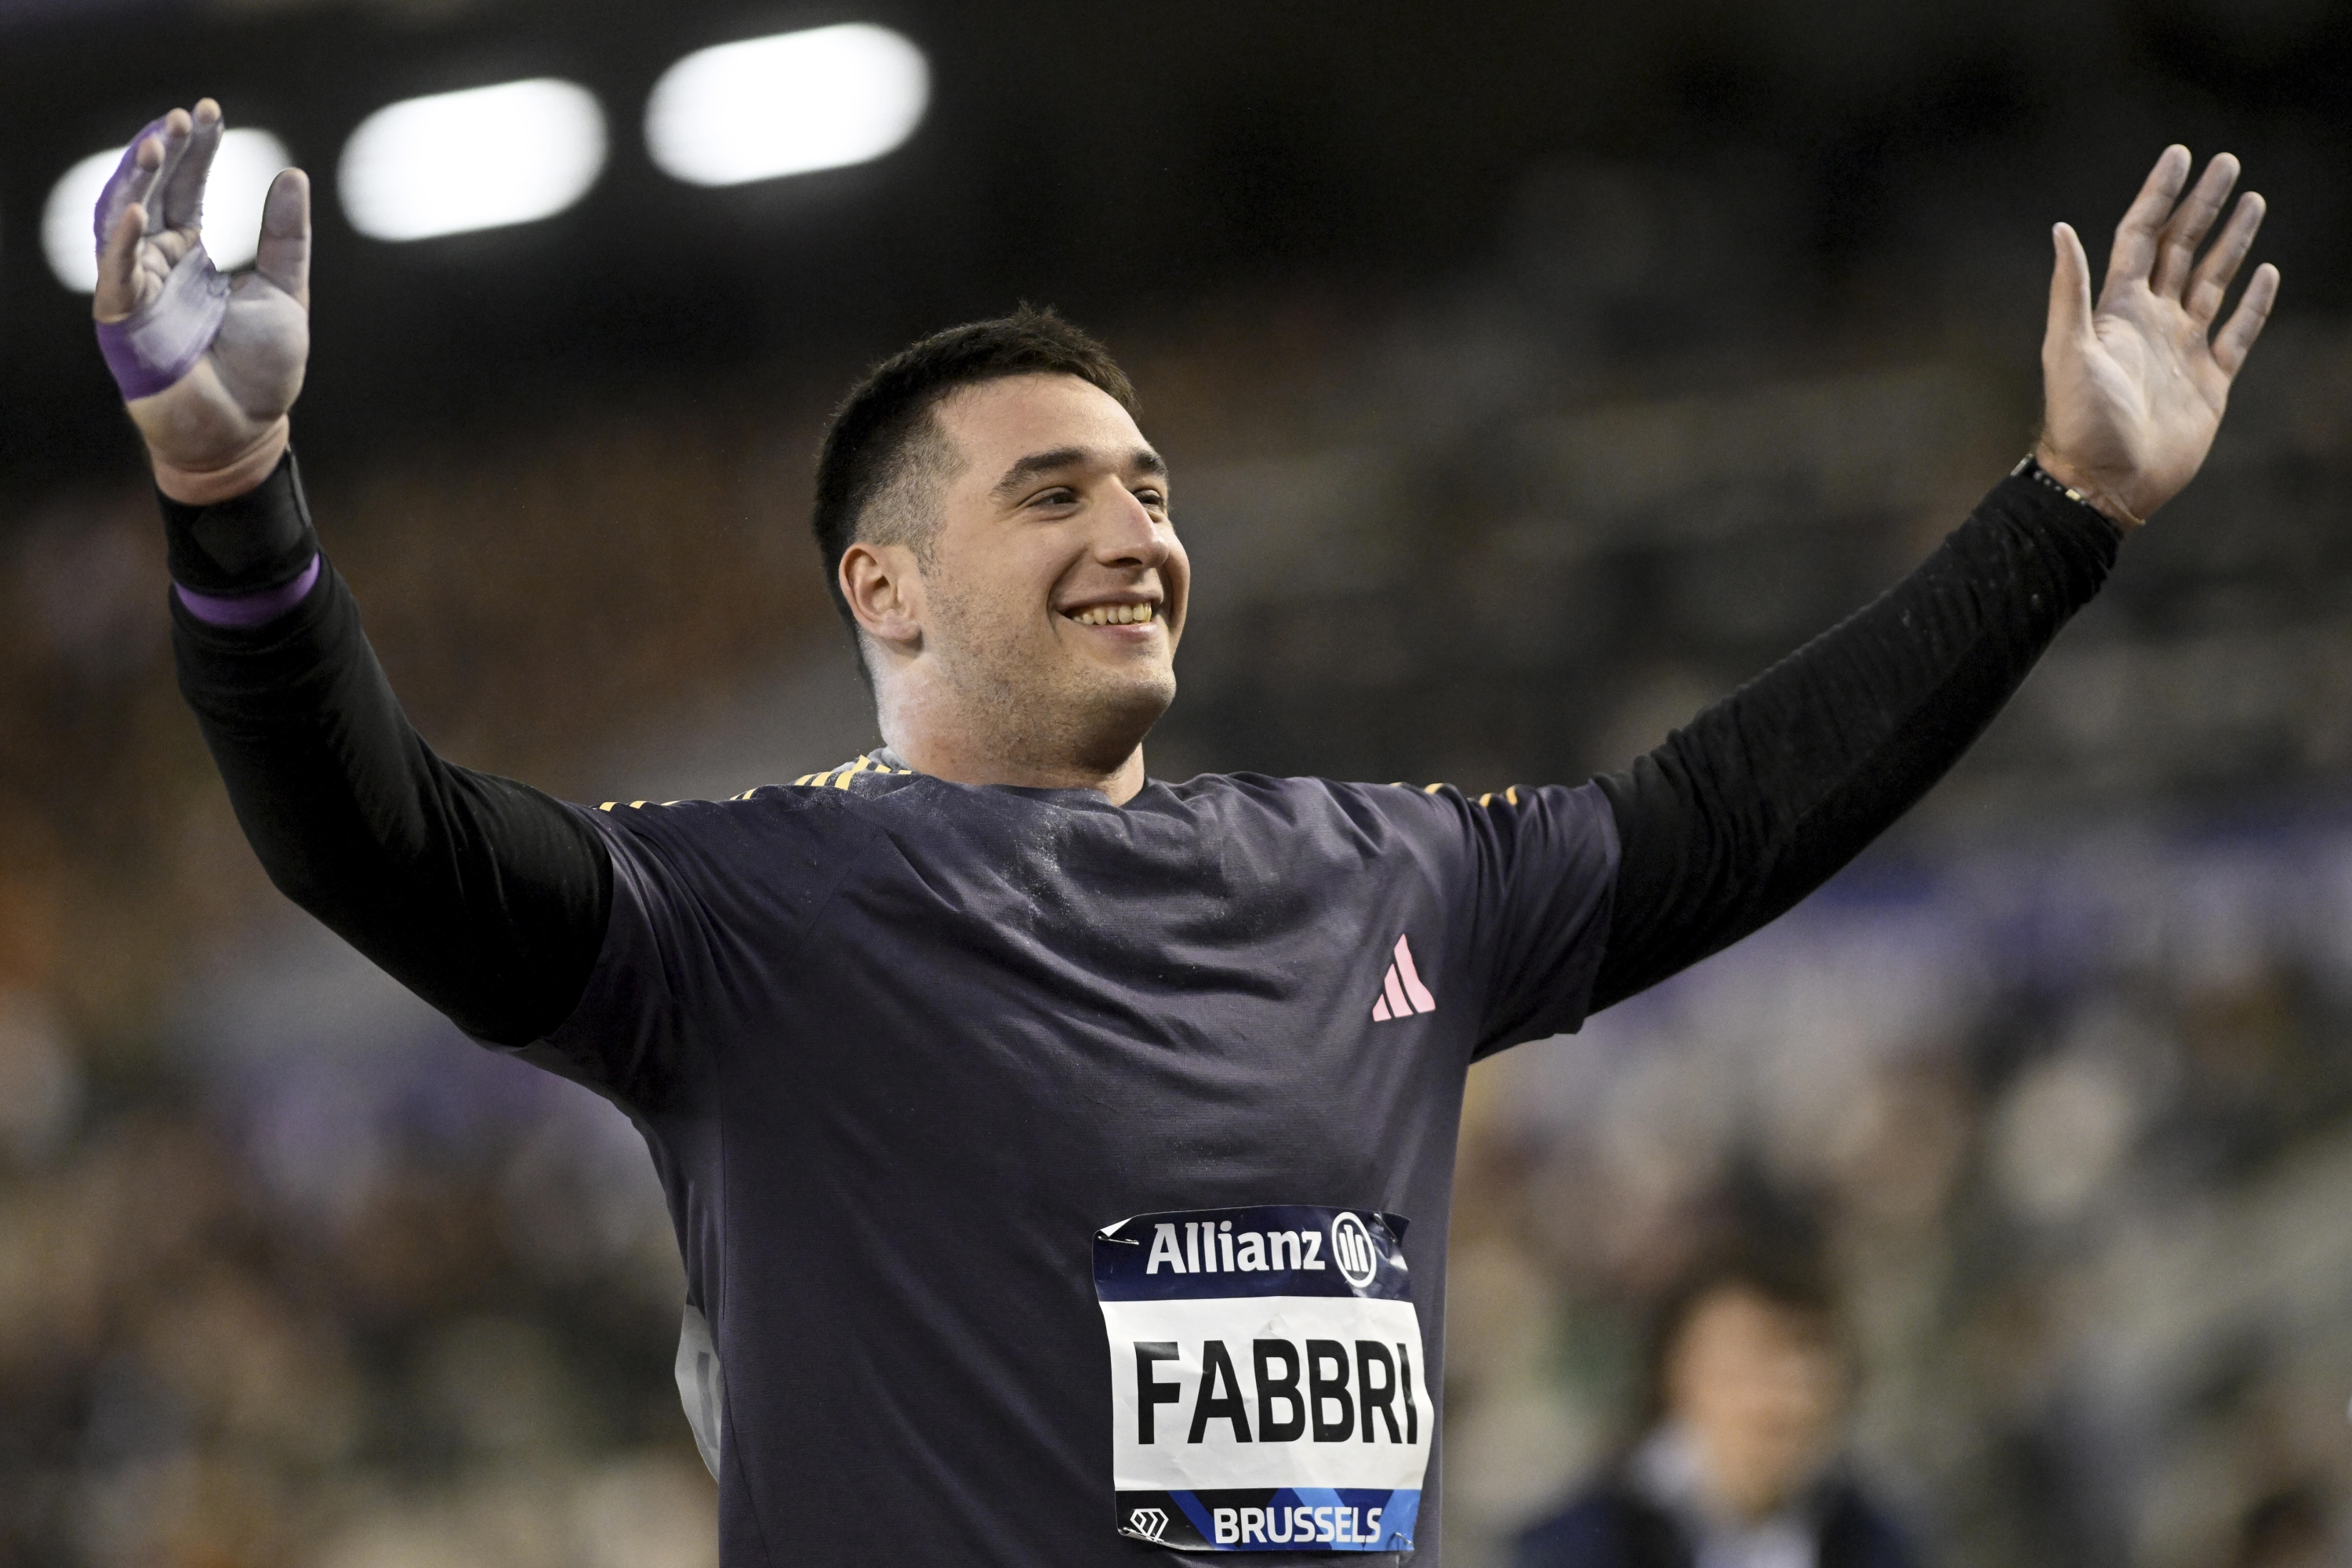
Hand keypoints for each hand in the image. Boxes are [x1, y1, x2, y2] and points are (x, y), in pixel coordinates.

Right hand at [93, 99, 310, 504]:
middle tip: (183, 117)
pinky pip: (117, 276)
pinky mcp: (125, 325)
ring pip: (124, 224)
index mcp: (190, 257)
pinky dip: (124, 242)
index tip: (210, 112)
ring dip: (138, 183)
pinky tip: (139, 210)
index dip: (195, 151)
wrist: (248, 434)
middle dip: (164, 155)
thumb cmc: (261, 372)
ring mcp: (138, 293)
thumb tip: (293, 175)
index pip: (186, 190)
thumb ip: (285, 238)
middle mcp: (157, 267)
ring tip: (158, 144)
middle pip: (152, 196)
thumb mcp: (285, 293)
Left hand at [2035, 146, 2278, 529]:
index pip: (2142, 236)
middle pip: (2182, 248)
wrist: (2106, 481)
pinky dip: (2254, 302)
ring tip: (2252, 200)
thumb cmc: (2081, 421)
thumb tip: (2061, 230)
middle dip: (2203, 205)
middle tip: (2227, 163)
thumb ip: (2071, 291)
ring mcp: (2182, 348)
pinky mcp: (2211, 380)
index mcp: (2117, 309)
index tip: (2180, 155)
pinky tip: (2266, 272)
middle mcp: (2151, 321)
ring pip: (2213, 280)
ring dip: (2231, 241)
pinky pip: (2238, 331)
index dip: (2160, 195)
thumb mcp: (2069, 350)